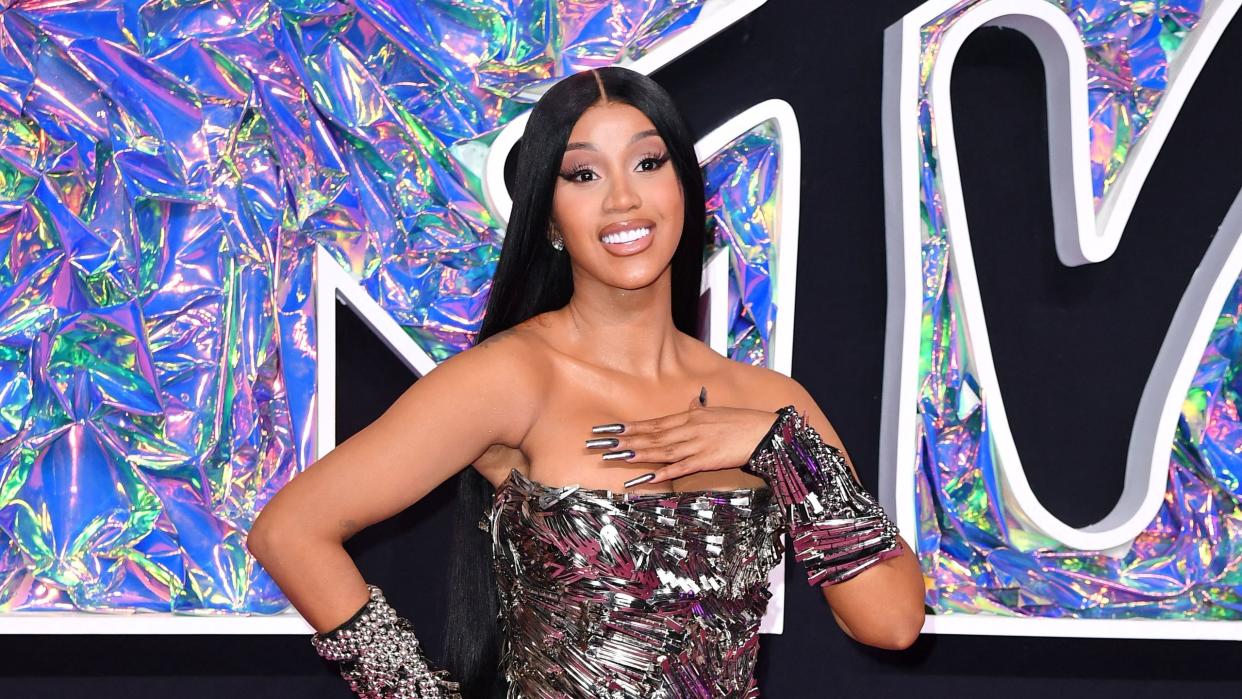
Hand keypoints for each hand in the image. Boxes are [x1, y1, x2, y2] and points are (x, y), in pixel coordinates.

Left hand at [588, 387, 777, 486]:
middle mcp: (688, 428)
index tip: (609, 429)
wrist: (764, 432)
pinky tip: (644, 477)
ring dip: (636, 454)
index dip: (629, 426)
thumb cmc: (741, 422)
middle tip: (600, 444)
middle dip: (623, 440)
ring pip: (660, 450)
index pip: (653, 423)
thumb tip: (693, 400)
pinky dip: (661, 472)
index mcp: (689, 417)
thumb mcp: (716, 411)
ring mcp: (695, 444)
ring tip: (614, 457)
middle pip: (651, 436)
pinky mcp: (705, 460)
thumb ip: (700, 409)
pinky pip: (679, 468)